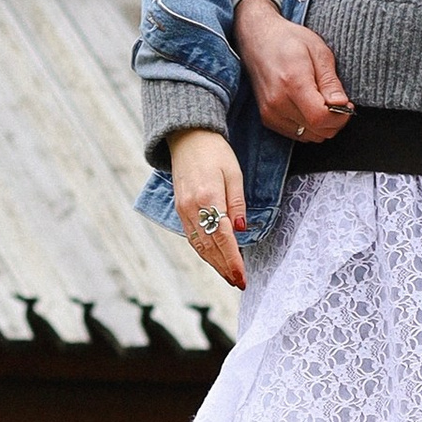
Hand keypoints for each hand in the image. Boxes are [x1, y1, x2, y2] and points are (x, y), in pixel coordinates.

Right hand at [169, 128, 248, 290]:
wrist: (188, 138)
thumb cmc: (215, 153)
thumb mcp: (234, 173)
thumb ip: (237, 203)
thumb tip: (241, 229)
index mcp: (208, 198)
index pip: (222, 238)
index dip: (232, 260)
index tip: (242, 277)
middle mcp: (191, 208)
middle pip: (209, 247)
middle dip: (224, 268)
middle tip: (239, 282)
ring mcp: (183, 210)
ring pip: (199, 245)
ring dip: (214, 263)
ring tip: (229, 276)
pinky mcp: (180, 209)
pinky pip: (192, 237)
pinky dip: (204, 251)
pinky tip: (215, 259)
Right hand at [232, 0, 351, 143]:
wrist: (258, 38)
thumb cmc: (289, 40)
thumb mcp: (319, 52)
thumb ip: (330, 82)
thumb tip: (341, 105)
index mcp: (292, 82)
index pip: (320, 118)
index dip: (340, 117)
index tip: (347, 106)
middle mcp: (277, 102)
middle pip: (317, 131)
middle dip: (335, 122)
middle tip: (338, 103)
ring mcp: (270, 112)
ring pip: (309, 136)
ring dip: (322, 125)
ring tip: (323, 103)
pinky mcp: (267, 118)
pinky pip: (297, 134)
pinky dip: (308, 126)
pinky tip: (309, 107)